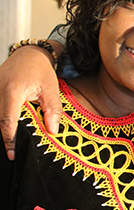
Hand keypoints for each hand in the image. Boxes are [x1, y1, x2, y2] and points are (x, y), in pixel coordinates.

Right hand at [0, 44, 61, 159]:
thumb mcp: (51, 89)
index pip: (7, 121)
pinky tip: (9, 129)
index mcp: (11, 91)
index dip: (9, 139)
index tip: (12, 154)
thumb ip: (53, 110)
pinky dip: (2, 119)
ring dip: (3, 128)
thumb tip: (52, 131)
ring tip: (12, 144)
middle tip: (12, 152)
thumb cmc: (41, 71)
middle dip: (4, 137)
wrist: (28, 55)